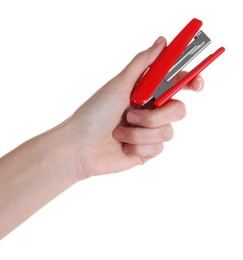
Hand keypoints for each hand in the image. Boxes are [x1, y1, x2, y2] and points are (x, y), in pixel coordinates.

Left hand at [65, 36, 203, 178]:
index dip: (191, 82)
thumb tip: (162, 42)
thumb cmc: (94, 114)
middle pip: (178, 110)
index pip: (177, 85)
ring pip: (168, 132)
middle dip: (155, 115)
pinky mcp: (148, 151)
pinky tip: (123, 146)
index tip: (196, 85)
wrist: (81, 147)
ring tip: (119, 132)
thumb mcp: (118, 85)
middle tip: (131, 114)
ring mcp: (150, 132)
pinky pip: (157, 148)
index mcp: (146, 94)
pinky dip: (138, 146)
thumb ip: (142, 63)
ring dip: (140, 133)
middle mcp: (151, 112)